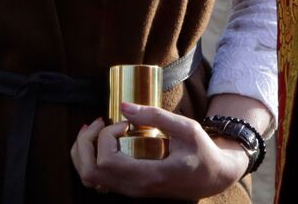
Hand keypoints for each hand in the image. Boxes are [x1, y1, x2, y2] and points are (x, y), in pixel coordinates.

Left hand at [70, 104, 247, 197]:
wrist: (213, 178)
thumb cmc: (203, 152)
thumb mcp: (186, 129)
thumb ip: (155, 117)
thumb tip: (123, 105)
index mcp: (148, 176)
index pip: (106, 162)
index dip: (106, 136)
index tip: (125, 122)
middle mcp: (134, 188)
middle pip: (89, 172)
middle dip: (85, 143)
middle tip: (100, 122)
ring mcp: (130, 191)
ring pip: (89, 178)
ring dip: (83, 151)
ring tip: (96, 128)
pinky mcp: (129, 188)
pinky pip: (97, 179)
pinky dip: (89, 158)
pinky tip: (101, 140)